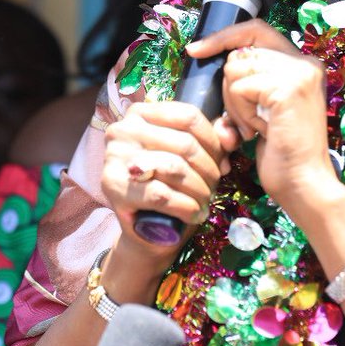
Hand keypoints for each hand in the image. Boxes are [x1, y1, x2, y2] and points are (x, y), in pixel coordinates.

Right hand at [101, 101, 231, 259]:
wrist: (145, 231)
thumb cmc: (171, 186)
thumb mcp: (193, 158)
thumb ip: (215, 139)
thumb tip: (231, 136)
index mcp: (141, 113)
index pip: (188, 116)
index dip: (213, 141)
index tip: (222, 162)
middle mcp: (123, 129)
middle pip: (185, 143)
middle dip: (209, 170)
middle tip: (214, 187)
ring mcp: (114, 157)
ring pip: (175, 168)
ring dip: (199, 189)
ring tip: (204, 201)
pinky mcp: (113, 187)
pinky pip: (161, 195)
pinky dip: (186, 207)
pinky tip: (193, 214)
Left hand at [188, 19, 340, 212]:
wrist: (303, 184)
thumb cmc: (282, 153)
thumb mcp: (264, 108)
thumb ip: (250, 81)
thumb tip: (209, 57)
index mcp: (303, 64)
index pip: (256, 30)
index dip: (224, 37)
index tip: (196, 50)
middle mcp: (305, 63)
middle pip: (240, 54)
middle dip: (230, 89)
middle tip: (247, 121)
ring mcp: (299, 73)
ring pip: (236, 70)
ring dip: (235, 104)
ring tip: (254, 128)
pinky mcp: (289, 88)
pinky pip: (240, 88)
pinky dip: (239, 112)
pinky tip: (257, 132)